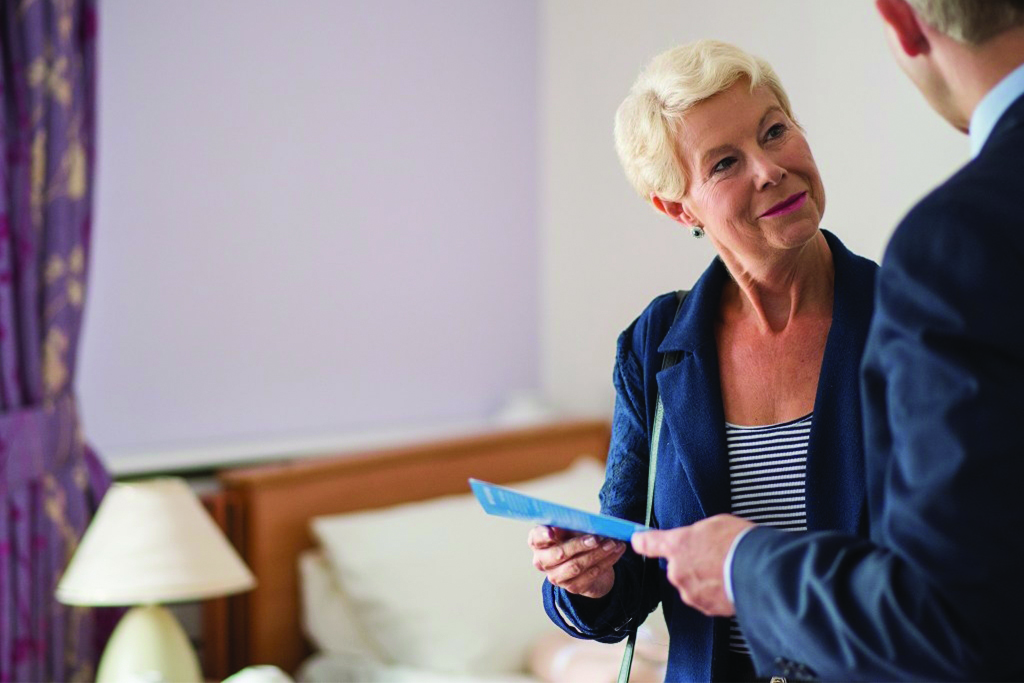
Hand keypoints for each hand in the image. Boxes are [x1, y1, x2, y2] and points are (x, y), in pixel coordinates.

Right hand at [528, 525, 625, 598]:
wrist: (588, 563)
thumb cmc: (576, 539)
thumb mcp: (572, 529)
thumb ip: (573, 524)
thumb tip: (584, 520)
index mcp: (538, 542)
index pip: (536, 538)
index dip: (543, 535)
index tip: (553, 532)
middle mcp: (542, 561)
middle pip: (559, 553)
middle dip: (579, 545)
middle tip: (596, 538)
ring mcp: (556, 577)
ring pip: (577, 565)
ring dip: (598, 553)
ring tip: (613, 543)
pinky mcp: (572, 587)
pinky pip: (591, 574)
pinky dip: (606, 561)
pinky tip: (617, 551)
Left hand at [631, 514, 753, 616]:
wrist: (760, 571)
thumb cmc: (739, 542)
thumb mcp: (714, 524)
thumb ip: (697, 535)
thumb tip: (697, 540)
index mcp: (677, 545)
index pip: (648, 542)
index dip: (642, 540)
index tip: (638, 540)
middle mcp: (677, 570)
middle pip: (677, 566)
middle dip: (692, 562)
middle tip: (716, 555)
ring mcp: (690, 592)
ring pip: (693, 584)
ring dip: (706, 579)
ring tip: (729, 569)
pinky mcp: (705, 608)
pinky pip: (707, 598)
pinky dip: (717, 592)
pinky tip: (733, 582)